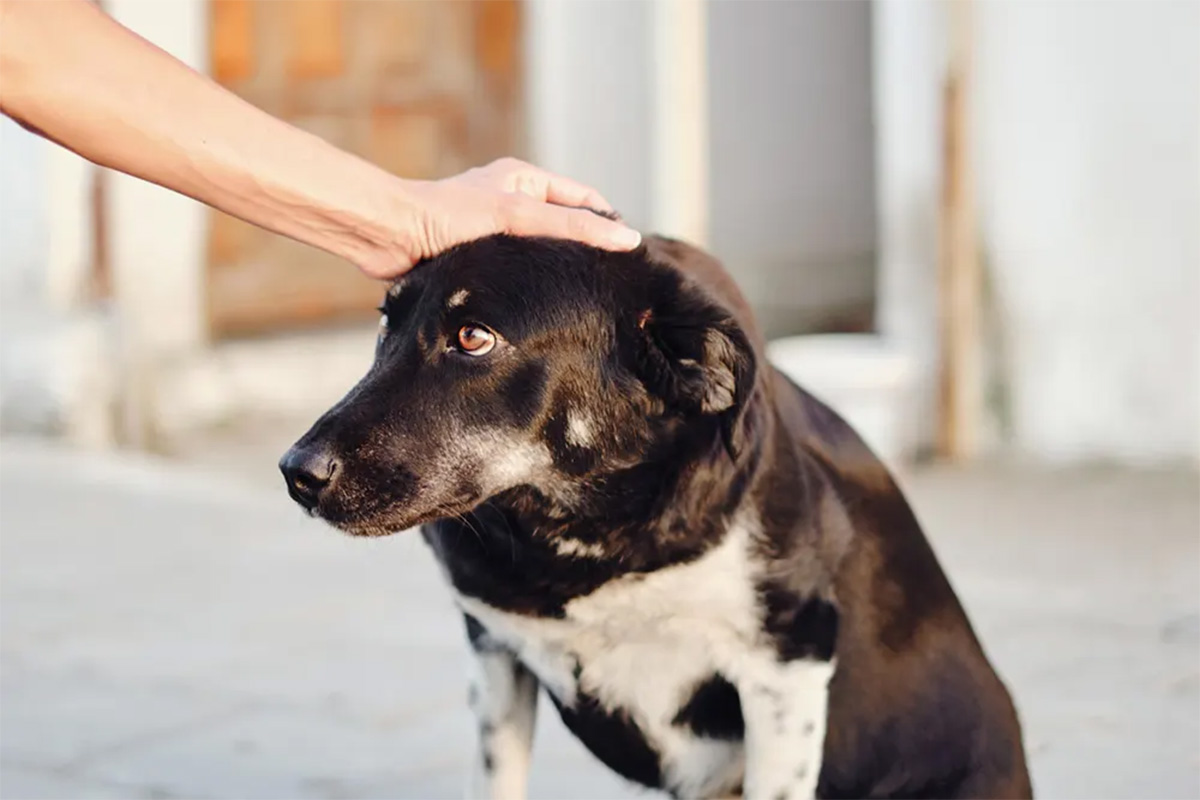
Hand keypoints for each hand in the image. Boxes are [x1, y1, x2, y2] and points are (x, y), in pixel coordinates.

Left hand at [362, 158, 642, 279]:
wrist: (389, 236)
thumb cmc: (448, 216)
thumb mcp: (518, 215)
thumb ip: (572, 227)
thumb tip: (626, 238)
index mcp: (524, 179)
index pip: (585, 200)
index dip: (608, 223)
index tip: (629, 255)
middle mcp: (511, 201)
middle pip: (564, 227)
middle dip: (583, 251)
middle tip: (609, 282)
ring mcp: (494, 231)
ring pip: (539, 253)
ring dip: (554, 271)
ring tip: (581, 297)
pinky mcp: (476, 258)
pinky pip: (514, 272)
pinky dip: (528, 284)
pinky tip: (540, 304)